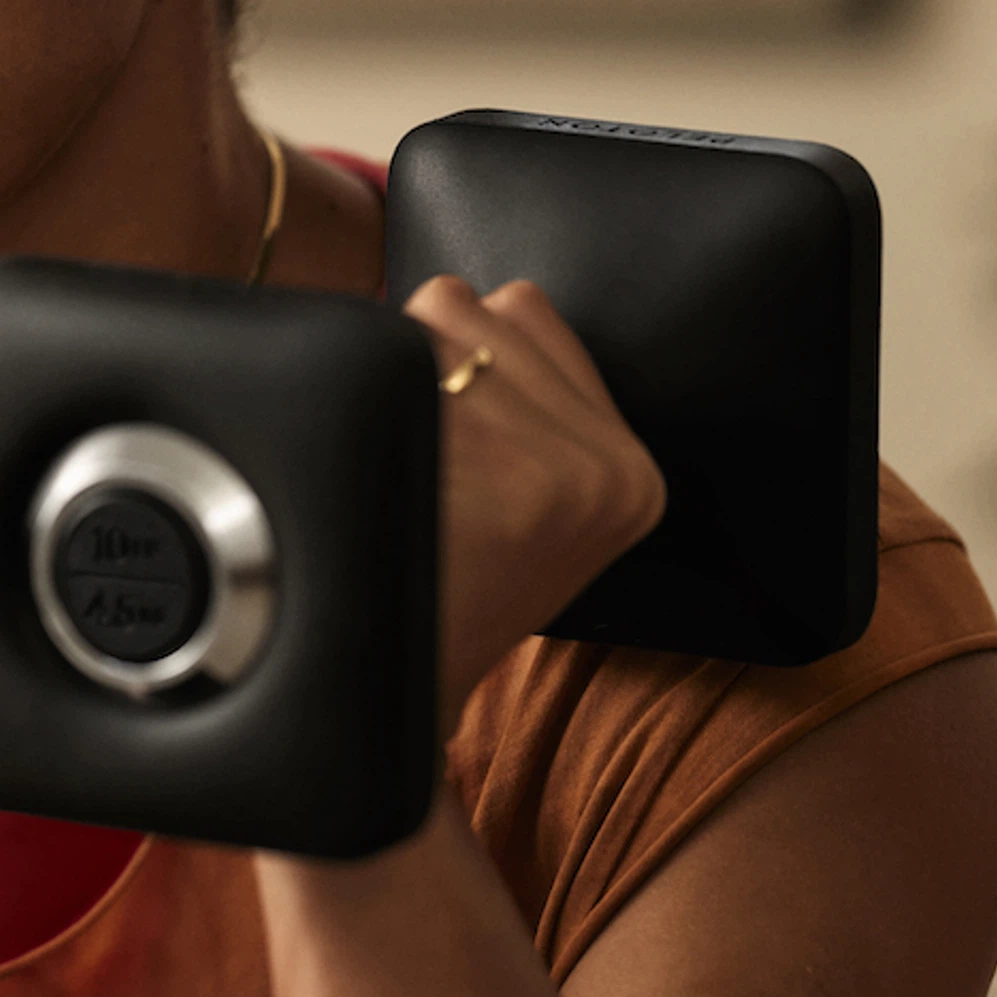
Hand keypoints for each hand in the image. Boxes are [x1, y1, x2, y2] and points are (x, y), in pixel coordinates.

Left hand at [401, 275, 665, 724]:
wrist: (387, 692)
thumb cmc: (445, 591)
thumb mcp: (540, 514)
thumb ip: (538, 411)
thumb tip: (485, 304)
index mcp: (635, 478)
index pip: (530, 312)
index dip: (461, 348)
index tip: (447, 424)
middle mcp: (605, 465)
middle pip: (476, 305)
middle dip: (427, 352)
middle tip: (416, 449)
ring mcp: (546, 465)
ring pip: (432, 315)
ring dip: (393, 364)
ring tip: (395, 456)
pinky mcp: (481, 470)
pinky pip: (393, 357)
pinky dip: (361, 394)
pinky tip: (369, 464)